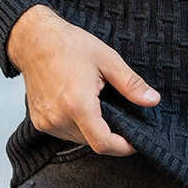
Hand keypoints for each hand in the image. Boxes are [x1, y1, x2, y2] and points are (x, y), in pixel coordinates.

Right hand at [6, 4, 159, 156]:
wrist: (35, 40)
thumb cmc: (70, 45)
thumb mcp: (108, 59)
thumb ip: (131, 84)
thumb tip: (152, 100)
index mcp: (77, 104)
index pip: (103, 143)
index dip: (123, 147)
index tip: (135, 142)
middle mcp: (59, 118)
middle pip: (92, 142)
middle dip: (109, 133)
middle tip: (118, 111)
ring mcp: (46, 122)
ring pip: (79, 139)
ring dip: (92, 129)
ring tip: (97, 102)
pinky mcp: (38, 121)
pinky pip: (64, 132)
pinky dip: (77, 124)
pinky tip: (79, 104)